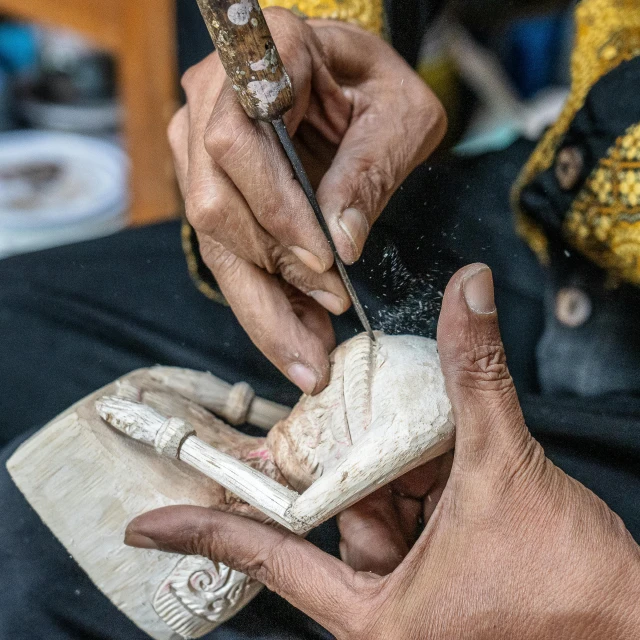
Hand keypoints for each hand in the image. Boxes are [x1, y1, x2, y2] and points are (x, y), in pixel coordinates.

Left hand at [126, 264, 639, 638]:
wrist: (636, 630)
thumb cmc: (572, 593)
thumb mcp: (508, 470)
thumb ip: (476, 377)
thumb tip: (468, 289)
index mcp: (377, 616)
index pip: (268, 557)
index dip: (203, 530)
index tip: (145, 523)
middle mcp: (385, 611)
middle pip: (334, 517)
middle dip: (344, 464)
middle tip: (337, 412)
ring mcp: (413, 595)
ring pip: (376, 511)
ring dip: (394, 468)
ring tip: (421, 442)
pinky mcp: (441, 579)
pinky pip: (409, 517)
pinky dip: (419, 480)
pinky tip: (441, 457)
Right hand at [169, 8, 445, 394]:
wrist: (352, 82)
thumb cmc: (379, 89)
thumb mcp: (400, 118)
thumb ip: (369, 171)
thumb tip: (342, 243)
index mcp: (262, 56)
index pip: (239, 141)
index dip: (273, 209)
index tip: (323, 263)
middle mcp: (214, 100)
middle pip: (216, 204)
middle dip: (270, 281)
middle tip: (316, 346)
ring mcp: (200, 144)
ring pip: (214, 240)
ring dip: (263, 304)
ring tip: (309, 354)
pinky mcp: (210, 185)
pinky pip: (226, 251)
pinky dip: (262, 298)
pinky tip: (296, 333)